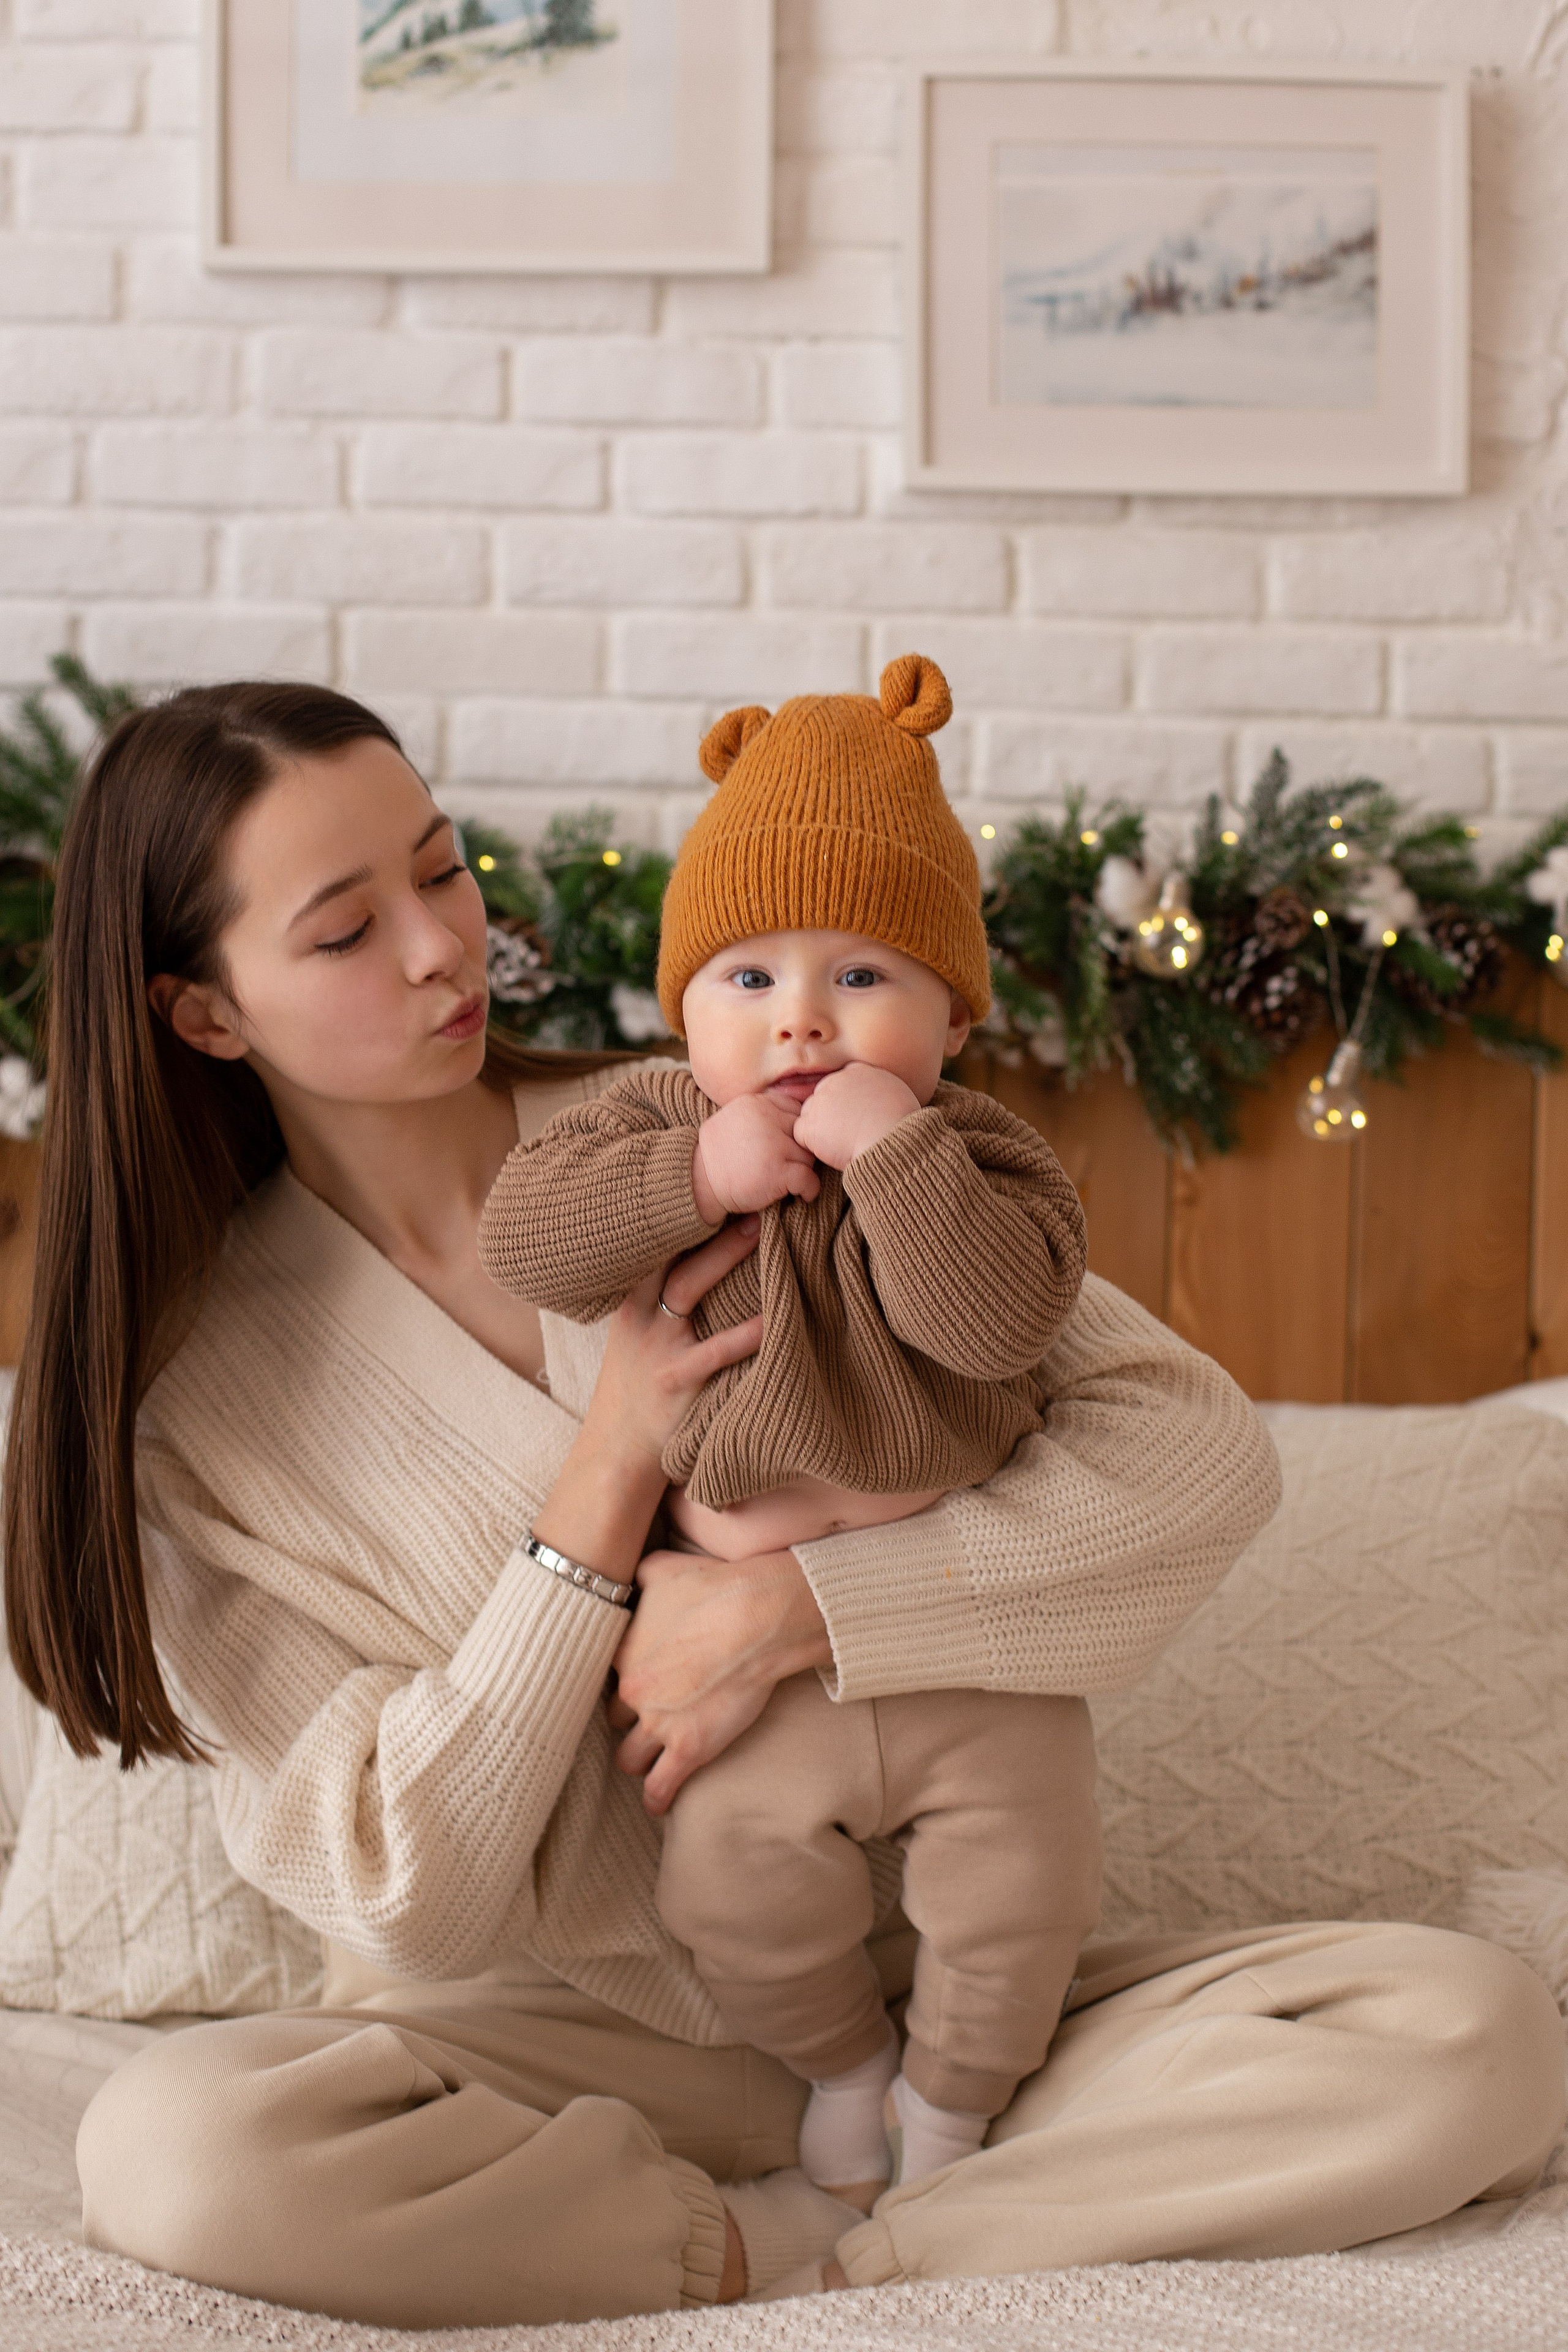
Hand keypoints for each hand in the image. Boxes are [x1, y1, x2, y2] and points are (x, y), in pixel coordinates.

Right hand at [531, 1221, 763, 1577]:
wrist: (617, 1451)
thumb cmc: (637, 1385)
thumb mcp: (637, 1334)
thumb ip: (662, 1295)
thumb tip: (708, 1253)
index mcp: (632, 1300)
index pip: (656, 1244)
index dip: (682, 1210)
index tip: (717, 1176)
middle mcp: (641, 1316)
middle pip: (675, 1254)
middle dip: (710, 1221)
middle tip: (752, 1190)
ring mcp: (657, 1348)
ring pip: (690, 1289)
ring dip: (727, 1257)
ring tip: (765, 1229)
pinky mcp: (676, 1383)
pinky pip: (715, 1352)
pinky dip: (746, 1335)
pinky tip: (775, 1318)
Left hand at [608, 1547, 832, 1813]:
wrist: (756, 1617)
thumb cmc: (714, 1587)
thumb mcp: (663, 1568)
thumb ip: (639, 1576)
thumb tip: (632, 1577)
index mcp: (621, 1652)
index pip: (605, 1675)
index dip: (623, 1676)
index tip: (636, 1676)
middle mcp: (632, 1693)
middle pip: (615, 1718)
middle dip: (630, 1717)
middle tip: (648, 1713)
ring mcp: (659, 1725)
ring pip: (628, 1758)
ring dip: (637, 1758)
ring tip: (647, 1761)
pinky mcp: (690, 1749)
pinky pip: (661, 1787)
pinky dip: (657, 1797)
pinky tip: (657, 1804)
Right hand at [692, 1093, 820, 1221]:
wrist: (698, 1183)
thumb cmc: (719, 1155)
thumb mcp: (735, 1118)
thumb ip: (762, 1112)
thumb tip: (797, 1116)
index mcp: (756, 1103)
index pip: (796, 1109)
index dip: (795, 1131)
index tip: (789, 1146)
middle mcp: (766, 1119)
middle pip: (804, 1133)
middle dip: (800, 1150)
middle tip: (790, 1166)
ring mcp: (773, 1145)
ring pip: (808, 1156)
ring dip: (803, 1170)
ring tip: (790, 1180)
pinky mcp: (777, 1171)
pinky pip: (809, 1179)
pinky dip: (809, 1190)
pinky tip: (801, 1195)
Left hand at [793, 1063, 920, 1171]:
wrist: (892, 1141)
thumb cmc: (903, 1126)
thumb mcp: (900, 1096)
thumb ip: (882, 1091)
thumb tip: (879, 1101)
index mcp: (860, 1071)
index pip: (843, 1081)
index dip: (846, 1100)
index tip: (856, 1115)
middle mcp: (837, 1080)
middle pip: (823, 1094)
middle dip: (831, 1113)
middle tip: (848, 1132)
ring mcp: (820, 1100)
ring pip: (811, 1113)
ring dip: (821, 1128)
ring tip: (843, 1144)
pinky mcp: (809, 1124)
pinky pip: (802, 1134)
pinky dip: (812, 1145)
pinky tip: (832, 1152)